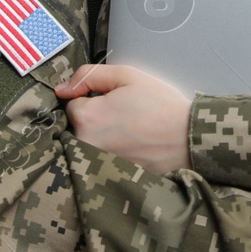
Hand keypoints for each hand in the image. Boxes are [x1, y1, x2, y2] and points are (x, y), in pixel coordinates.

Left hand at [54, 63, 192, 175]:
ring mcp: (96, 163)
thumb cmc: (162, 106)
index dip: (94, 98)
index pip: (73, 104)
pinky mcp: (107, 176)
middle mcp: (86, 144)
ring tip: (130, 132)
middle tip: (125, 116)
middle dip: (95, 118)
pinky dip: (111, 152)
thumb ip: (89, 75)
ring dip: (102, 136)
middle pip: (78, 126)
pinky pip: (99, 159)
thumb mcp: (127, 75)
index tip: (116, 101)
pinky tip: (132, 146)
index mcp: (87, 117)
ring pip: (88, 142)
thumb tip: (62, 88)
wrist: (188, 139)